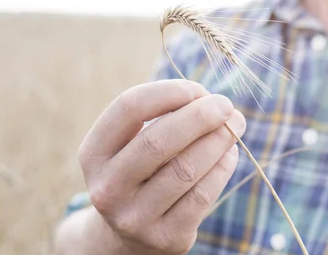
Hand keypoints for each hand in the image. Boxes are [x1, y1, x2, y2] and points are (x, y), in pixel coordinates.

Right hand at [77, 79, 245, 254]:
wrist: (130, 234)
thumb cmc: (140, 170)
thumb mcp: (132, 143)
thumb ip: (163, 117)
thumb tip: (213, 103)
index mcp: (93, 152)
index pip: (128, 108)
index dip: (167, 92)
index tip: (197, 89)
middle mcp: (107, 187)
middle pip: (157, 141)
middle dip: (198, 116)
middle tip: (225, 104)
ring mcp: (134, 217)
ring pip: (185, 169)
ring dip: (217, 140)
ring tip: (234, 125)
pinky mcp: (165, 237)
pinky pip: (202, 196)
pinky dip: (222, 168)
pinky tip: (229, 153)